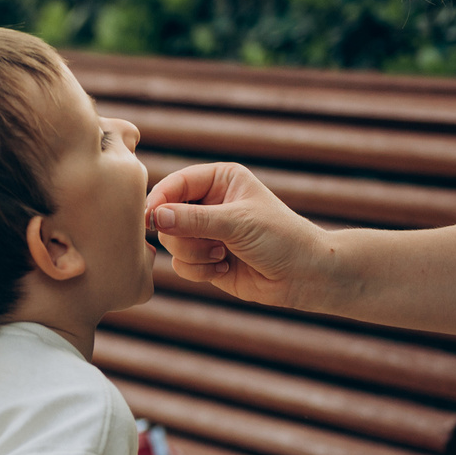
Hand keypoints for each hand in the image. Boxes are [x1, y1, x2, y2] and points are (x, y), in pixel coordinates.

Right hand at [144, 161, 336, 310]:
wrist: (304, 275)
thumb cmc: (280, 238)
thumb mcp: (237, 222)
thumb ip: (193, 219)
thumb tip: (154, 217)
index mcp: (220, 180)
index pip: (176, 183)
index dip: (160, 200)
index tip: (151, 219)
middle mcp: (209, 203)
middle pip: (167, 216)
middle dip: (183, 235)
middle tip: (210, 243)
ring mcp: (206, 232)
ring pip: (171, 243)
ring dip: (193, 254)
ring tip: (221, 256)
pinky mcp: (205, 259)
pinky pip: (180, 265)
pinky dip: (199, 271)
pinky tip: (224, 269)